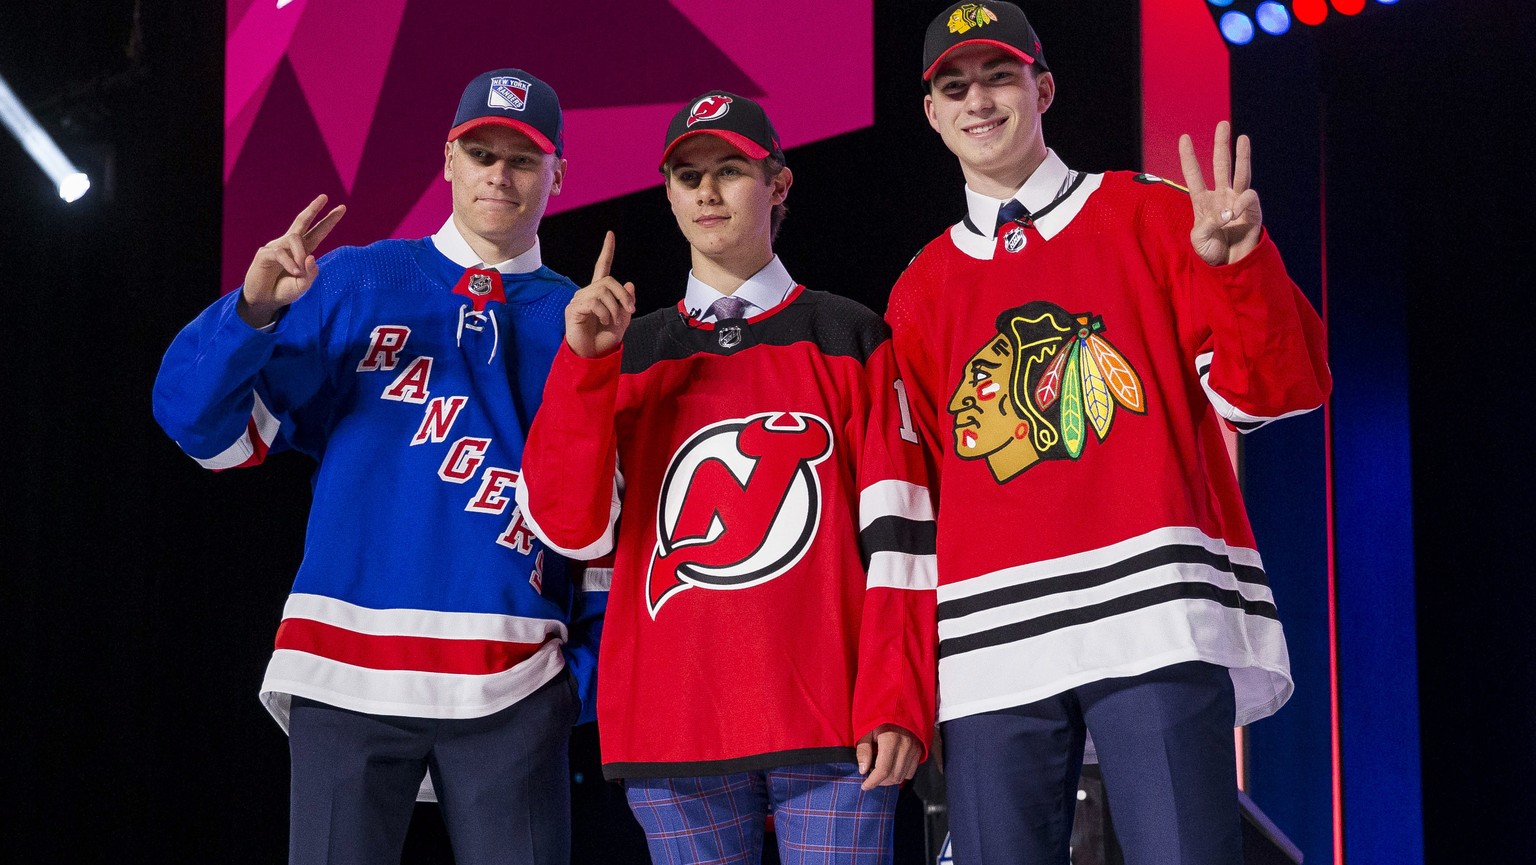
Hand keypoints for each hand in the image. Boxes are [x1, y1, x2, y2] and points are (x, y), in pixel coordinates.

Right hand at [239, 194, 345, 326]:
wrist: (265, 301)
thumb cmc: (284, 291)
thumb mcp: (303, 285)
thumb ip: (311, 273)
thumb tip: (311, 256)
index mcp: (303, 251)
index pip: (318, 232)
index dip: (329, 221)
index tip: (342, 207)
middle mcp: (290, 245)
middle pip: (302, 221)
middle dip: (313, 208)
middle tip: (325, 197)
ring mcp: (276, 247)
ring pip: (294, 238)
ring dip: (300, 254)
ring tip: (299, 272)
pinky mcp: (264, 254)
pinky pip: (280, 253)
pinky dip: (290, 263)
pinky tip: (294, 272)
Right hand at [565, 231, 635, 358]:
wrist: (593, 356)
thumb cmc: (605, 339)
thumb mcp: (623, 320)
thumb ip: (626, 302)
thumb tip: (630, 284)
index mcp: (599, 293)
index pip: (602, 268)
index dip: (607, 251)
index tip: (610, 235)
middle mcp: (587, 293)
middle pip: (608, 281)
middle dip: (623, 295)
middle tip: (630, 310)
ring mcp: (579, 300)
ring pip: (602, 291)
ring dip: (615, 308)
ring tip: (613, 321)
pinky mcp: (573, 309)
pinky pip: (594, 302)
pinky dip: (604, 313)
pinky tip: (602, 321)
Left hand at [856, 724, 921, 790]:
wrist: (898, 704)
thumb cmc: (878, 718)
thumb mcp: (866, 730)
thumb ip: (863, 750)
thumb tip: (863, 770)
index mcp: (891, 740)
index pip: (883, 770)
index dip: (873, 782)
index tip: (864, 786)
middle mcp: (905, 746)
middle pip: (893, 776)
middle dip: (880, 781)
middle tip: (870, 775)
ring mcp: (915, 749)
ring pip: (902, 776)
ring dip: (889, 779)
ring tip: (879, 771)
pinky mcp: (919, 751)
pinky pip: (910, 772)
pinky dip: (899, 774)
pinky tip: (891, 768)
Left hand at [1179, 121, 1262, 265]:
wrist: (1229, 265)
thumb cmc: (1211, 252)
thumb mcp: (1198, 240)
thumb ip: (1207, 225)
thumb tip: (1225, 213)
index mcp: (1202, 201)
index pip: (1194, 175)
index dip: (1188, 157)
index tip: (1184, 138)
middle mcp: (1220, 196)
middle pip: (1220, 165)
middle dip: (1221, 145)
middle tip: (1222, 124)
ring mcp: (1237, 201)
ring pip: (1240, 172)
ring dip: (1242, 155)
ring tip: (1243, 137)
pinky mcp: (1252, 210)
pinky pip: (1248, 197)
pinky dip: (1242, 203)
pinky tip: (1235, 214)